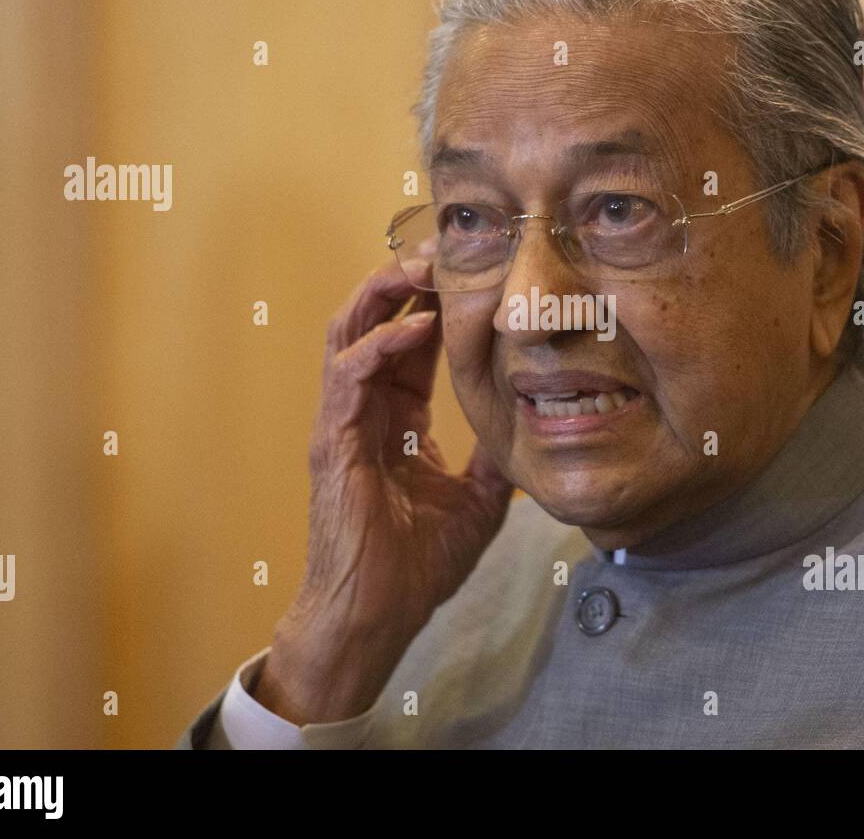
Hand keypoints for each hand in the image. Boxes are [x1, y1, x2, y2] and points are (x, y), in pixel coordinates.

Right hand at [255, 258, 513, 723]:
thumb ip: (495, 457)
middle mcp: (365, 410)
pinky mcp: (332, 441)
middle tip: (445, 247)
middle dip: (406, 279)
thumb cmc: (414, 566)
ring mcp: (343, 422)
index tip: (471, 270)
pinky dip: (380, 345)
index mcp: (395, 418)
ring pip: (350, 332)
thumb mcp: (477, 500)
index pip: (410, 340)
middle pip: (374, 319)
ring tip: (424, 267)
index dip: (436, 302)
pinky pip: (349, 376)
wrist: (376, 616)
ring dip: (385, 294)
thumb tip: (532, 424)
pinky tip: (414, 329)